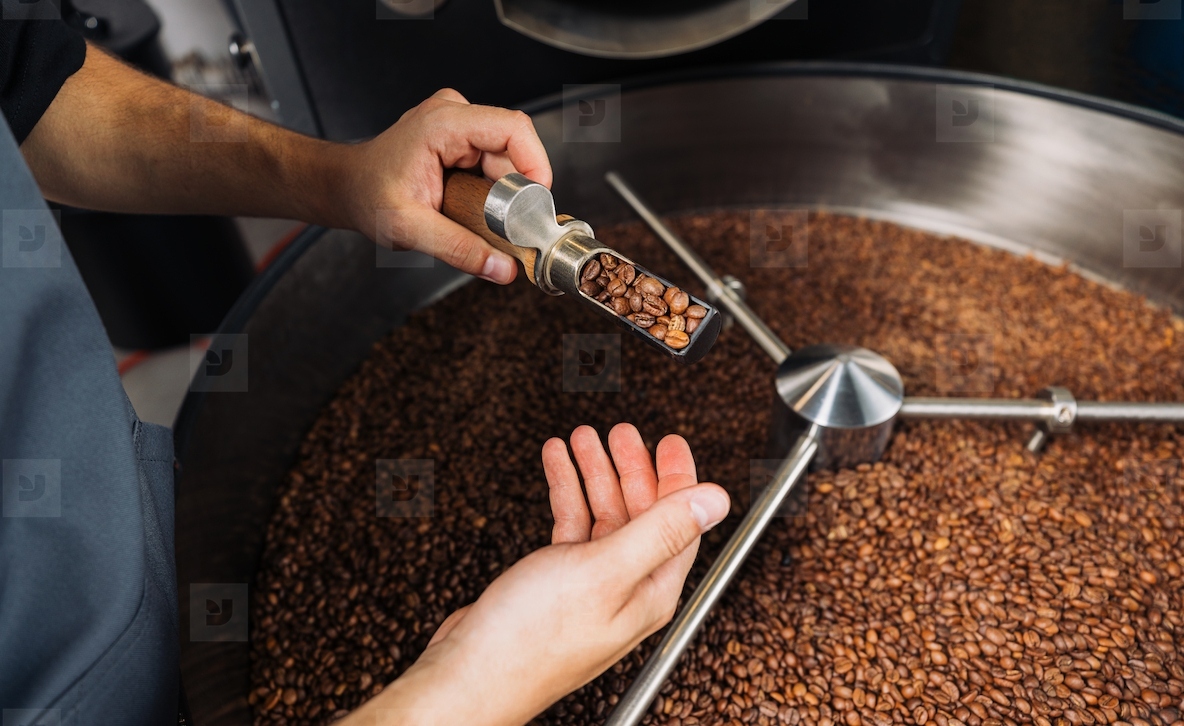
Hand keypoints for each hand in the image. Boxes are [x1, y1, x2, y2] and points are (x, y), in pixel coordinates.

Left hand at [338, 88, 551, 283]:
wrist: (348, 186)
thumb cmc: (367, 195)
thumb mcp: (409, 228)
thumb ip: (458, 249)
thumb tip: (502, 268)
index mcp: (442, 124)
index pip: (512, 129)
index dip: (535, 164)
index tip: (536, 203)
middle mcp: (454, 113)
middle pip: (513, 149)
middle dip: (515, 191)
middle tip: (502, 227)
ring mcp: (459, 122)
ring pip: (507, 158)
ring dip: (503, 193)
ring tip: (477, 217)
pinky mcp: (462, 136)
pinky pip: (496, 161)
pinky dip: (494, 189)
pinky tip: (474, 206)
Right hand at [342, 424, 729, 725]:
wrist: (470, 675)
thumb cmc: (531, 639)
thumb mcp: (605, 570)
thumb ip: (661, 531)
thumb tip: (716, 500)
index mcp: (650, 590)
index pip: (680, 523)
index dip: (678, 477)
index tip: (669, 440)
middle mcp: (627, 589)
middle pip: (642, 514)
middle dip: (631, 468)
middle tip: (620, 432)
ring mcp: (591, 587)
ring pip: (603, 517)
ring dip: (595, 474)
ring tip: (582, 438)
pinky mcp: (556, 584)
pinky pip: (571, 528)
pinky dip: (566, 493)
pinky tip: (557, 466)